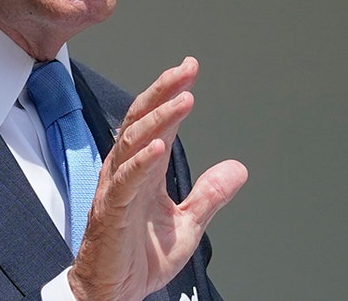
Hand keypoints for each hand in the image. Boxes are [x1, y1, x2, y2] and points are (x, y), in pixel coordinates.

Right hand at [67, 57, 247, 300]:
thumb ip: (209, 195)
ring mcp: (116, 189)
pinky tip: (158, 147)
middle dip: (163, 92)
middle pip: (141, 121)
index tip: (190, 68)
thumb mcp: (187, 224)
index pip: (157, 122)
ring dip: (158, 120)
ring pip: (133, 143)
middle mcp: (127, 171)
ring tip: (182, 100)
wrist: (112, 293)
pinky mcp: (110, 212)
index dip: (171, 93)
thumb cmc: (139, 256)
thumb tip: (237, 169)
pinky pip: (124, 182)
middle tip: (185, 71)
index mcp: (143, 170)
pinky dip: (140, 163)